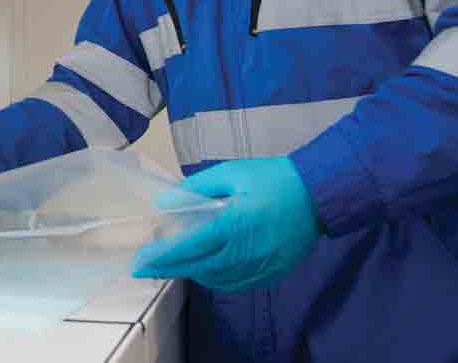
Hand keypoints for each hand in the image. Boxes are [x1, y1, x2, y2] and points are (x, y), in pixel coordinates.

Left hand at [131, 157, 320, 290]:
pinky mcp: (272, 273)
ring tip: (173, 264)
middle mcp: (245, 252)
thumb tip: (167, 203)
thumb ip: (197, 188)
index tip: (139, 262)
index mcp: (233, 225)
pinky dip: (216, 278)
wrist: (319, 194)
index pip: (189, 247)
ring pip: (216, 279)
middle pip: (198, 268)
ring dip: (192, 273)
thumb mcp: (231, 173)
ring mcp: (260, 266)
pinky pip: (236, 283)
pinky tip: (206, 268)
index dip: (161, 257)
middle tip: (144, 268)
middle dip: (168, 268)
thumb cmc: (272, 179)